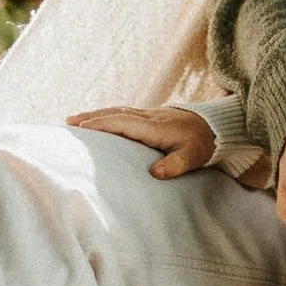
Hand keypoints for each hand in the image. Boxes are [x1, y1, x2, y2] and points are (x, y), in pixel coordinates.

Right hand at [76, 103, 219, 179]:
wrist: (216, 126)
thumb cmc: (202, 143)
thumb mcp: (193, 157)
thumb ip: (175, 165)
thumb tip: (155, 173)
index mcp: (155, 127)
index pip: (123, 123)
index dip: (103, 124)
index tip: (82, 127)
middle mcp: (149, 117)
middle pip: (116, 114)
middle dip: (92, 117)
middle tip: (68, 122)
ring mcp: (149, 115)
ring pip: (118, 112)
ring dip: (97, 115)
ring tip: (75, 120)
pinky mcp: (150, 117)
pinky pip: (123, 114)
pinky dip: (107, 116)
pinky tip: (98, 121)